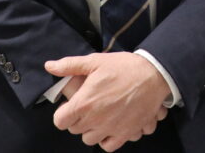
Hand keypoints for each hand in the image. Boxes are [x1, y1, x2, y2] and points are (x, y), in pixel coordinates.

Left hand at [46, 52, 169, 150]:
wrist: (154, 75)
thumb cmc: (124, 67)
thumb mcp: (96, 61)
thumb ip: (70, 65)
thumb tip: (49, 66)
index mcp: (84, 103)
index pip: (60, 121)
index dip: (63, 113)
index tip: (70, 106)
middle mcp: (95, 120)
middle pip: (75, 130)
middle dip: (78, 119)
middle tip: (88, 106)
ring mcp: (110, 129)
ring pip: (90, 139)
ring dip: (91, 129)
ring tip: (99, 116)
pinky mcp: (125, 133)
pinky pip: (108, 146)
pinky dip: (107, 139)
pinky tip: (110, 126)